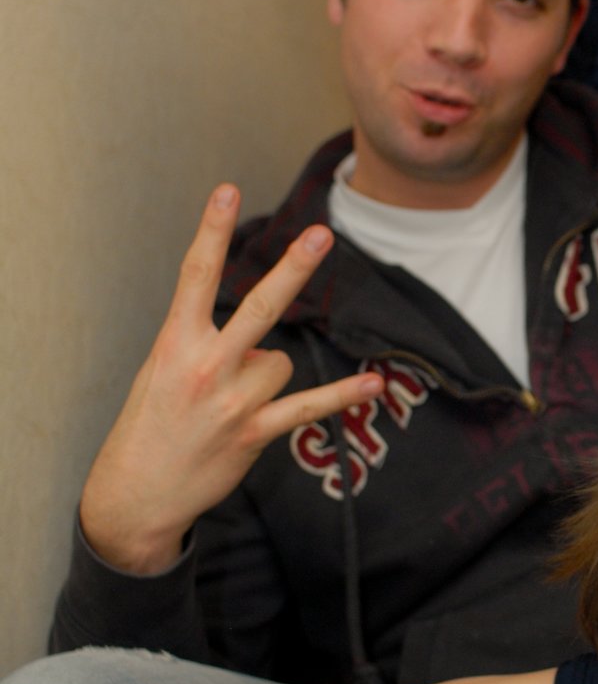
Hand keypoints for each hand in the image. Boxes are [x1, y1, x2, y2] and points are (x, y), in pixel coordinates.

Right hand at [80, 187, 383, 574]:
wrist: (136, 493)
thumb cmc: (150, 425)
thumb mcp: (160, 370)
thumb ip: (203, 343)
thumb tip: (260, 339)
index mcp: (174, 343)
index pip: (195, 275)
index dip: (212, 230)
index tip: (226, 190)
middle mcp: (205, 366)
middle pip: (258, 306)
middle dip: (291, 269)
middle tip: (320, 235)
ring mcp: (232, 400)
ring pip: (279, 361)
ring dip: (265, 377)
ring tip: (230, 404)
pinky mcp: (253, 432)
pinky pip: (308, 407)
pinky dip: (342, 395)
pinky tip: (375, 385)